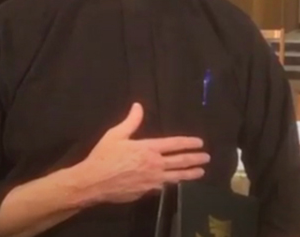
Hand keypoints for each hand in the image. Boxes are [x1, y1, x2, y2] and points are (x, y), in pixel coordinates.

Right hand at [73, 103, 208, 205]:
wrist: (93, 182)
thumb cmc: (104, 157)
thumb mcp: (116, 135)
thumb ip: (131, 121)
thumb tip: (138, 106)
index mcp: (148, 149)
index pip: (174, 144)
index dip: (189, 143)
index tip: (200, 143)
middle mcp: (154, 164)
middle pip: (180, 161)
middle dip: (195, 159)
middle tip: (206, 158)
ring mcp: (152, 180)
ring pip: (176, 177)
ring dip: (190, 174)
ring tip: (200, 172)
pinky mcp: (146, 192)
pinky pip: (162, 187)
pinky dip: (171, 183)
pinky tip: (176, 183)